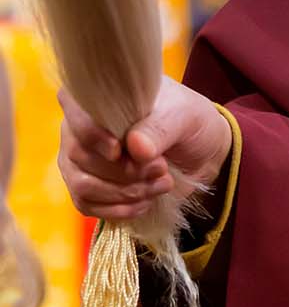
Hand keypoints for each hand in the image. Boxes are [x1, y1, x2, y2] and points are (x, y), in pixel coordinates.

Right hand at [58, 78, 231, 222]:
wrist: (198, 151)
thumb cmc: (186, 121)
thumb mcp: (183, 116)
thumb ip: (159, 128)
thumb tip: (135, 146)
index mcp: (100, 97)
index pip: (71, 106)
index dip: (90, 133)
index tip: (119, 150)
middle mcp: (79, 127)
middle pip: (79, 154)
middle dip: (124, 170)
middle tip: (160, 168)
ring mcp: (79, 160)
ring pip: (82, 185)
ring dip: (124, 192)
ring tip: (160, 184)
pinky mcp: (87, 188)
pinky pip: (86, 206)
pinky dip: (119, 210)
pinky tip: (145, 202)